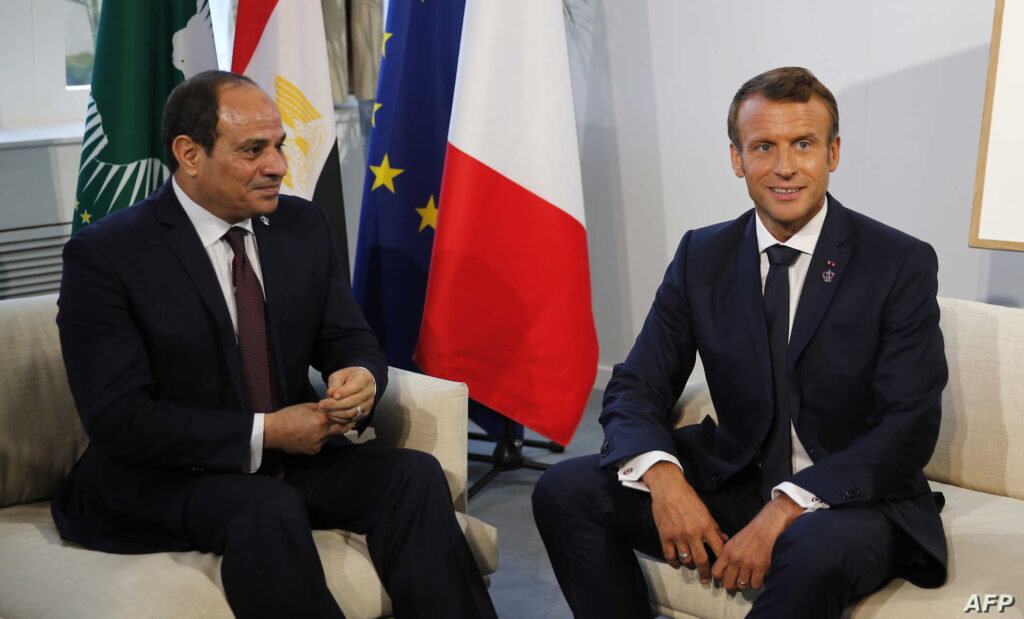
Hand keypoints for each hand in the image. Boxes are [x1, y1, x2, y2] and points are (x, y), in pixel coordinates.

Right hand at [264, 402, 349, 454]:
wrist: (272, 432)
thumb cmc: (288, 416)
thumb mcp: (307, 406)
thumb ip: (323, 409)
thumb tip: (334, 407)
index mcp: (321, 421)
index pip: (342, 419)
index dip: (348, 416)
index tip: (352, 413)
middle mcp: (322, 434)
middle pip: (341, 430)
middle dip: (344, 424)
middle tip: (348, 419)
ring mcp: (317, 444)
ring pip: (330, 436)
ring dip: (328, 431)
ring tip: (317, 425)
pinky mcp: (313, 451)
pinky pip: (321, 443)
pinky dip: (319, 438)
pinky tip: (309, 433)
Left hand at [319, 367, 375, 424]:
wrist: (360, 383)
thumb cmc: (348, 378)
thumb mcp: (340, 375)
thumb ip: (335, 383)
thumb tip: (331, 393)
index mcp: (364, 379)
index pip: (356, 386)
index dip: (344, 392)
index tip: (331, 395)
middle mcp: (369, 393)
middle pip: (352, 401)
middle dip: (334, 405)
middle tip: (320, 405)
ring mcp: (368, 404)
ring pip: (351, 412)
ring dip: (335, 413)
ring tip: (322, 410)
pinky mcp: (364, 414)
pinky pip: (350, 419)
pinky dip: (338, 418)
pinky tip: (329, 414)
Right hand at [643, 461, 728, 583]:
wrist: (669, 489)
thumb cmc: (688, 498)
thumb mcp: (706, 512)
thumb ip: (715, 528)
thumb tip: (725, 540)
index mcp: (706, 526)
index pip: (718, 549)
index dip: (722, 562)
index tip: (722, 570)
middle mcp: (693, 533)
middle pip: (702, 560)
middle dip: (706, 573)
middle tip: (707, 581)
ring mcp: (678, 536)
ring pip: (686, 559)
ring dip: (689, 565)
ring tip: (691, 566)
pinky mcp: (665, 536)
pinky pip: (670, 556)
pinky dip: (674, 563)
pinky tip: (677, 564)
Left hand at [711, 494, 802, 590]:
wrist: (769, 525)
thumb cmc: (753, 533)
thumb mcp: (734, 541)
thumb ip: (727, 555)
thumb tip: (723, 571)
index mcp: (726, 551)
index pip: (716, 572)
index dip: (721, 578)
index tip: (727, 577)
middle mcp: (735, 558)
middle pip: (727, 583)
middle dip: (733, 585)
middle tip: (739, 582)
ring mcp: (747, 563)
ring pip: (742, 585)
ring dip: (747, 583)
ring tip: (752, 576)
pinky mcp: (760, 566)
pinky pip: (756, 584)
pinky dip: (759, 582)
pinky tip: (761, 575)